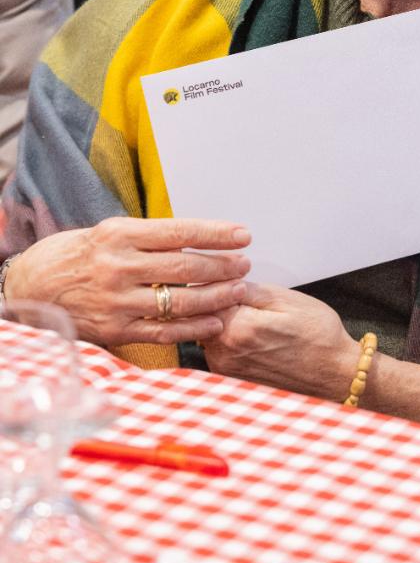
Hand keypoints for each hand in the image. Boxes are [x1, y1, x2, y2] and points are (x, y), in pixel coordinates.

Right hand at [4, 217, 251, 347]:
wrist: (30, 287)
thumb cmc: (75, 255)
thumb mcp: (108, 232)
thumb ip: (148, 238)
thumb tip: (196, 238)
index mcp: (119, 234)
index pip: (180, 232)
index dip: (216, 234)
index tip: (243, 234)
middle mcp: (119, 267)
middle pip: (186, 267)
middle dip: (223, 266)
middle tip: (245, 264)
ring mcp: (117, 302)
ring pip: (180, 301)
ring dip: (216, 297)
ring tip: (238, 290)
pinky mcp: (115, 331)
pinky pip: (164, 331)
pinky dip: (194, 328)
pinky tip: (215, 321)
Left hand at [203, 282, 358, 400]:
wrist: (334, 374)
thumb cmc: (318, 335)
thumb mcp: (287, 300)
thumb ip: (247, 290)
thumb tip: (222, 280)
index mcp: (237, 330)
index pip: (204, 295)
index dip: (217, 279)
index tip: (231, 272)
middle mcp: (224, 354)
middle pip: (201, 315)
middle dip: (217, 297)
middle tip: (241, 287)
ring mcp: (226, 369)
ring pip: (208, 330)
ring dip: (221, 316)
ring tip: (251, 309)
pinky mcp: (231, 377)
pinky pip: (218, 347)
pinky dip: (228, 334)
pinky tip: (253, 329)